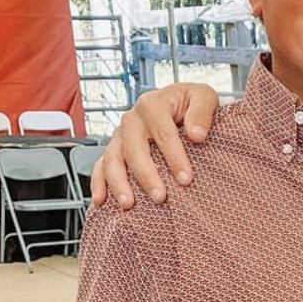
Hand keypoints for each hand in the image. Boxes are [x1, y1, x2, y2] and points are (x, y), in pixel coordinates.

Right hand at [91, 83, 219, 207]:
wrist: (180, 104)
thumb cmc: (191, 103)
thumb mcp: (204, 97)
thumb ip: (202, 112)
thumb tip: (196, 134)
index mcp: (153, 104)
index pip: (163, 134)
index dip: (175, 158)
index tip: (186, 179)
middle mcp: (132, 119)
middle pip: (134, 148)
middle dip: (146, 175)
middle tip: (160, 197)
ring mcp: (120, 135)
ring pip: (113, 158)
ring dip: (119, 183)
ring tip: (129, 204)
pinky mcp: (115, 148)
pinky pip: (101, 165)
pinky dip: (98, 183)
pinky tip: (101, 201)